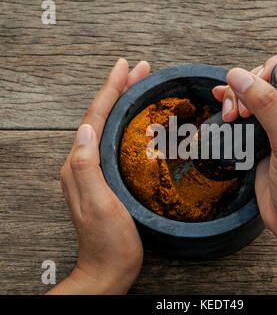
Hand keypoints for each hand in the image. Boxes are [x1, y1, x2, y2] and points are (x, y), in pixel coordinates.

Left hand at [48, 59, 150, 293]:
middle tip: (139, 69)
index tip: (124, 67)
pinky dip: (126, 123)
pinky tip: (137, 120)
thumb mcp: (99, 205)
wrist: (110, 268)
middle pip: (101, 117)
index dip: (110, 90)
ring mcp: (96, 170)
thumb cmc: (109, 241)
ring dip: (123, 102)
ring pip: (109, 126)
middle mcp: (84, 163)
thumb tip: (84, 129)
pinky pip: (116, 140)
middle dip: (119, 89)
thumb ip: (86, 167)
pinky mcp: (108, 177)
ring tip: (139, 85)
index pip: (95, 118)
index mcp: (80, 165)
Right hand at [213, 45, 276, 248]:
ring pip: (262, 88)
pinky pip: (253, 107)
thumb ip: (267, 106)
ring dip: (241, 94)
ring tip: (231, 114)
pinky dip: (237, 102)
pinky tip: (222, 101)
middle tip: (241, 107)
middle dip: (254, 82)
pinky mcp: (273, 131)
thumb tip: (239, 75)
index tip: (260, 81)